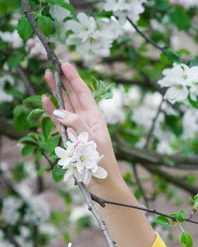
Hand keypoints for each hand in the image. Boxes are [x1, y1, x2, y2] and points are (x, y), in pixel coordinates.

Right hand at [41, 62, 122, 191]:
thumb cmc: (102, 161)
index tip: (65, 64)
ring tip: (47, 78)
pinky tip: (45, 101)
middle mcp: (86, 120)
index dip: (74, 78)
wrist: (103, 182)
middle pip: (73, 96)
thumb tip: (59, 111)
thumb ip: (76, 124)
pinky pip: (59, 121)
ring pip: (65, 106)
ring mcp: (77, 128)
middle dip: (64, 81)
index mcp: (96, 117)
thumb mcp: (91, 140)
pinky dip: (51, 111)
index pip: (83, 93)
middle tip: (53, 67)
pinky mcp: (69, 138)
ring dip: (56, 92)